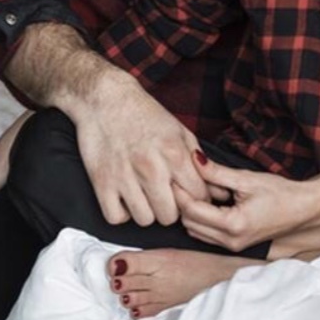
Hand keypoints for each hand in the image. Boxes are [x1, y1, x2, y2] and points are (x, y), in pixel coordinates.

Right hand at [72, 71, 210, 227]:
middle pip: (170, 216)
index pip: (198, 196)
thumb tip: (217, 187)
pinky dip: (121, 212)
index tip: (188, 193)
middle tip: (165, 195)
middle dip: (171, 208)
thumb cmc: (144, 114)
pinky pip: (116, 218)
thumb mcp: (179, 130)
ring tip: (144, 195)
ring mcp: (125, 177)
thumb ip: (197, 159)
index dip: (196, 198)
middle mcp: (151, 168)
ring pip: (145, 220)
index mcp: (174, 153)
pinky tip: (125, 198)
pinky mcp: (101, 182)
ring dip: (146, 211)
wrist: (105, 98)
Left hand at [175, 155, 316, 251]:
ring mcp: (232, 247)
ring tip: (195, 190)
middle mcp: (230, 241)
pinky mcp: (234, 246)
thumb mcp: (246, 179)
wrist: (303, 209)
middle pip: (189, 224)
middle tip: (180, 180)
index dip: (179, 192)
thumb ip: (217, 172)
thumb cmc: (280, 193)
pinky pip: (207, 235)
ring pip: (195, 232)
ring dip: (191, 213)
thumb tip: (194, 160)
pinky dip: (201, 220)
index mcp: (232, 225)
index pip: (192, 210)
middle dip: (183, 203)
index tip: (173, 175)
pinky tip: (208, 202)